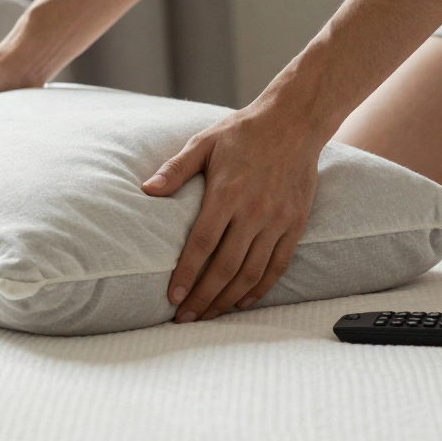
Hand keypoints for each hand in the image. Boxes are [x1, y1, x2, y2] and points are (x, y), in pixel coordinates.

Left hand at [142, 103, 323, 322]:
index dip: (187, 274)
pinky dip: (261, 289)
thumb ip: (175, 169)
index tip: (173, 297)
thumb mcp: (203, 143)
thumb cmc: (243, 132)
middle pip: (225, 267)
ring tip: (209, 315)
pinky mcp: (296, 224)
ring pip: (251, 273)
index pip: (202, 244)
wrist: (294, 122)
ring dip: (228, 299)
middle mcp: (253, 212)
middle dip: (203, 297)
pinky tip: (242, 301)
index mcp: (226, 193)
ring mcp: (277, 221)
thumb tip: (146, 189)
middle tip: (186, 318)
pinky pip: (278, 265)